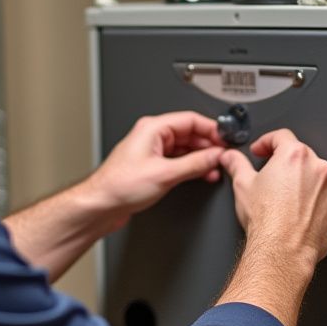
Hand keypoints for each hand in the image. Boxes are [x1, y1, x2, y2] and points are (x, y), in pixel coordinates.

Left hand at [82, 112, 225, 228]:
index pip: (190, 119)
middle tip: (223, 156)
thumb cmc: (119, 186)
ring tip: (214, 167)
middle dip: (208, 145)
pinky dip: (191, 166)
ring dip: (201, 157)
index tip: (226, 139)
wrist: (100, 206)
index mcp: (152, 128)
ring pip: (184, 148)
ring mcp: (151, 152)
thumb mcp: (165, 174)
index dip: (212, 129)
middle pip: (189, 133)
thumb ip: (194, 164)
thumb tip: (214, 156)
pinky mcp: (151, 167)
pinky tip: (201, 174)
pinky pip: (177, 160)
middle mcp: (151, 137)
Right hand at [220, 129, 326, 265]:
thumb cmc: (266, 221)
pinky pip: (324, 200)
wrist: (282, 252)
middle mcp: (318, 168)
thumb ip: (236, 165)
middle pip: (300, 156)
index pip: (281, 137)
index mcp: (295, 156)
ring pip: (315, 179)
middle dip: (284, 164)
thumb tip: (230, 158)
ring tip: (283, 201)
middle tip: (269, 177)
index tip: (260, 151)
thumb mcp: (242, 185)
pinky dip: (313, 203)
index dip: (266, 142)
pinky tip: (297, 214)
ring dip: (301, 184)